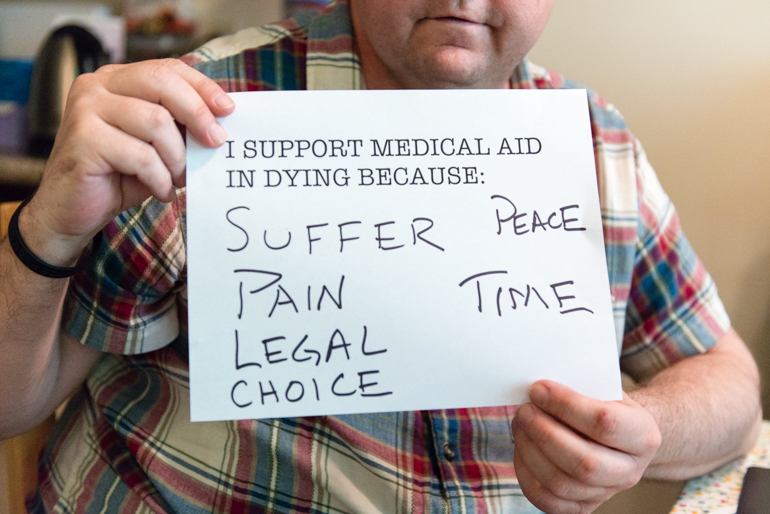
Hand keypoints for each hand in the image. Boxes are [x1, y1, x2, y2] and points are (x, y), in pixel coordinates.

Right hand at [21, 58, 234, 264]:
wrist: (72, 211)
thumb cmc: (119, 176)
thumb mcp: (156, 146)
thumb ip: (180, 127)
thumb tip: (222, 121)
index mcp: (116, 80)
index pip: (167, 68)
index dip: (201, 86)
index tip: (228, 109)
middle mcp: (97, 86)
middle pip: (161, 83)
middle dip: (197, 113)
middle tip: (216, 142)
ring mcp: (85, 109)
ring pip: (155, 122)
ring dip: (177, 157)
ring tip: (178, 178)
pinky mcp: (83, 138)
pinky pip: (141, 155)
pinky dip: (160, 178)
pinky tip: (161, 190)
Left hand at [512, 380, 660, 513]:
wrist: (621, 433)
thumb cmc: (607, 404)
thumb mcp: (605, 389)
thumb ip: (579, 388)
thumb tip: (538, 388)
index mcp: (643, 436)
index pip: (604, 423)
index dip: (566, 405)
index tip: (538, 389)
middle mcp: (630, 471)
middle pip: (585, 463)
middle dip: (545, 434)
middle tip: (524, 410)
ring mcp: (607, 493)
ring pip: (563, 483)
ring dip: (531, 452)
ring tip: (520, 424)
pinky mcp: (582, 506)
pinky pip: (549, 501)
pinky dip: (527, 474)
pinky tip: (521, 448)